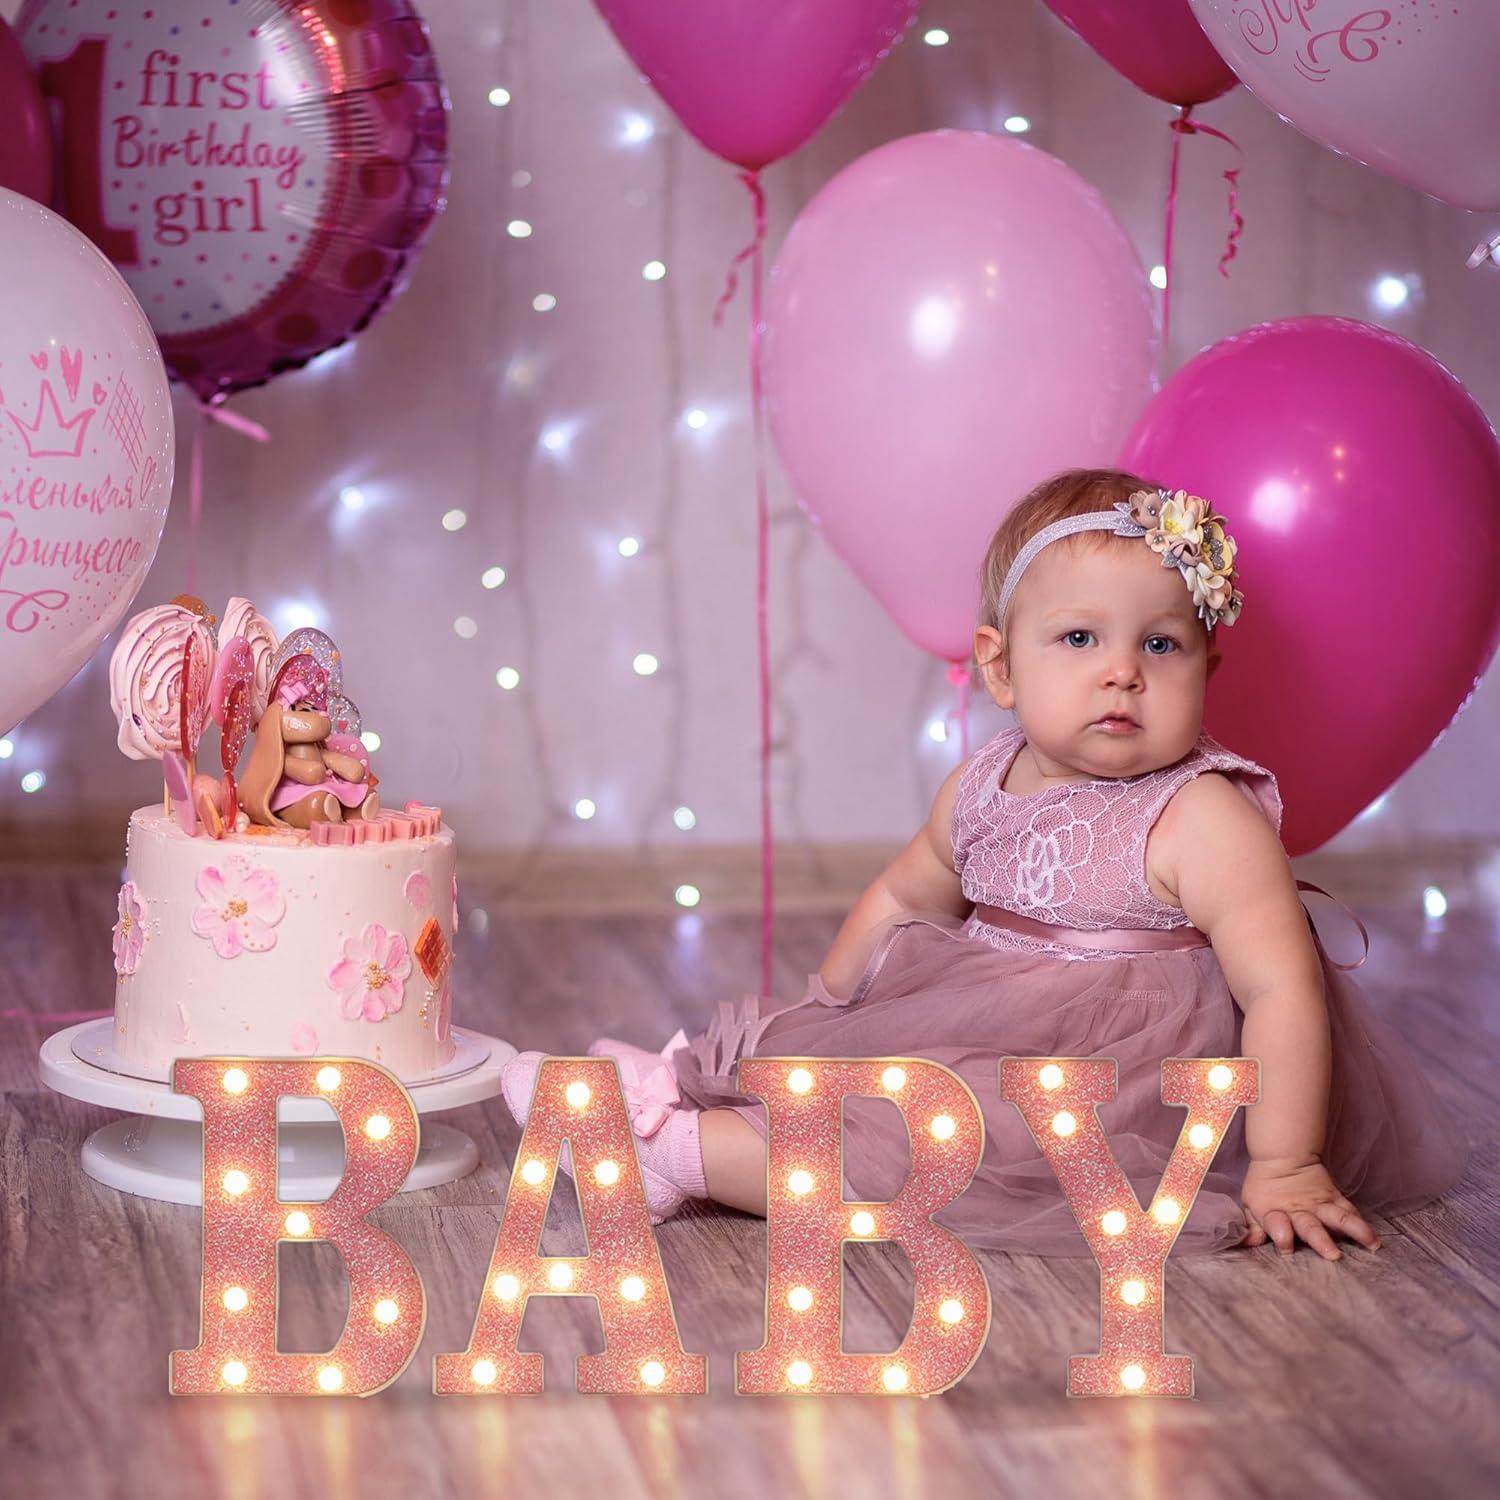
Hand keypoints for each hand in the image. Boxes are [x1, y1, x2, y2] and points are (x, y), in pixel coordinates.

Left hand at [1240, 1155, 1380, 1259]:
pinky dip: (1361, 1223)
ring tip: (1370, 1244)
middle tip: (1333, 1255)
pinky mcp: (1334, 1198)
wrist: (1281, 1154)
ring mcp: (1319, 1204)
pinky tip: (1373, 1237)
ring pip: (1337, 1217)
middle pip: (1309, 1226)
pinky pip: (1349, 1210)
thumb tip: (1248, 1243)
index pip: (1276, 1225)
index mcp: (1274, 1212)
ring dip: (1353, 1230)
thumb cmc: (1264, 1184)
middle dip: (1320, 1240)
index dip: (1281, 1235)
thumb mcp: (1251, 1203)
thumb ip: (1253, 1225)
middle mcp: (1298, 1211)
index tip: (1287, 1247)